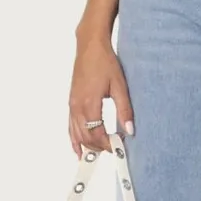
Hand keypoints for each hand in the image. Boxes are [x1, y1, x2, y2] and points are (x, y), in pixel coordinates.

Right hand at [68, 33, 134, 158]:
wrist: (90, 47)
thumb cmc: (104, 62)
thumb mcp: (119, 86)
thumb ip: (125, 110)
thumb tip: (130, 130)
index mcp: (90, 103)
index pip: (97, 134)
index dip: (107, 144)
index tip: (118, 147)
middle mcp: (77, 106)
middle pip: (85, 137)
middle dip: (98, 147)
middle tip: (112, 149)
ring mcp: (72, 105)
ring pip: (76, 134)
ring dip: (87, 145)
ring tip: (99, 153)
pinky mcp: (71, 102)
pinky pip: (70, 126)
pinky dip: (73, 139)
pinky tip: (77, 149)